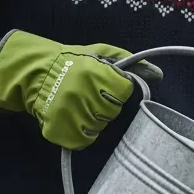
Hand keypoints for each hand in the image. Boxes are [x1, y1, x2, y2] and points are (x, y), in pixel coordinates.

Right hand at [0, 30, 162, 149]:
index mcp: (95, 73)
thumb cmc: (72, 62)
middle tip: (90, 94)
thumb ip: (131, 62)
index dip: (117, 89)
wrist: (34, 75)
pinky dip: (82, 133)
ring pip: (99, 127)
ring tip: (79, 104)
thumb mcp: (101, 53)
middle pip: (113, 111)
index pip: (124, 91)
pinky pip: (84, 140)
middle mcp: (83, 94)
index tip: (104, 84)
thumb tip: (158, 75)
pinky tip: (73, 118)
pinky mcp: (61, 131)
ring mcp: (71, 115)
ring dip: (93, 118)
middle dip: (105, 104)